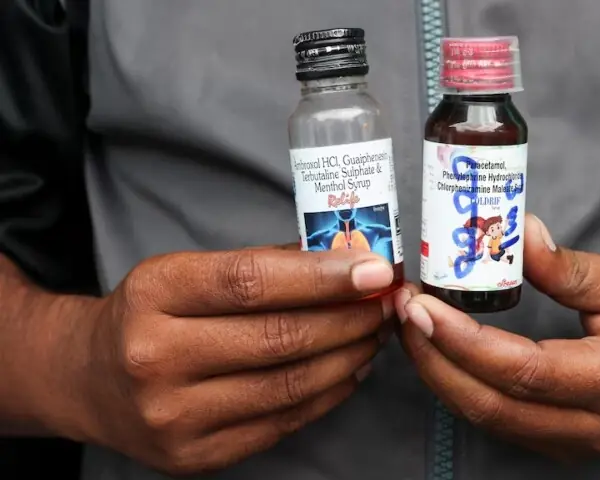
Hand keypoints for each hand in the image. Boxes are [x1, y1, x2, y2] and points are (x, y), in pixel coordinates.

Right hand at [73, 244, 394, 474]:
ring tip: (375, 332)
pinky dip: (328, 393)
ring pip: (288, 384)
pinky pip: (283, 422)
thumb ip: (260, 266)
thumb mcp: (184, 272)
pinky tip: (350, 368)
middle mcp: (156, 357)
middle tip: (387, 302)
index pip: (251, 281)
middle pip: (278, 337)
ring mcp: (174, 415)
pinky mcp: (195, 455)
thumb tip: (344, 260)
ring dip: (348, 355)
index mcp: (154, 293)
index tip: (375, 269)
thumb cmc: (149, 316)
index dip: (322, 276)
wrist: (89, 380)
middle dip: (349, 317)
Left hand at [397, 215, 599, 461]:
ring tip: (412, 325)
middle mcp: (594, 426)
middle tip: (403, 310)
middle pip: (493, 403)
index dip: (465, 340)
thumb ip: (568, 267)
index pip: (526, 369)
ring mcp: (575, 444)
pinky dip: (460, 385)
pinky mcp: (559, 444)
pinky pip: (497, 419)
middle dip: (435, 358)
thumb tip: (515, 233)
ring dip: (440, 372)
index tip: (423, 306)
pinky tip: (439, 350)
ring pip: (487, 417)